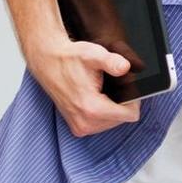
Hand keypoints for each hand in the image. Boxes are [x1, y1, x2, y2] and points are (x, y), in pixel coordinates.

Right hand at [25, 36, 141, 136]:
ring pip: (113, 123)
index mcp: (91, 109)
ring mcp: (80, 127)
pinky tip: (96, 99)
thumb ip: (112, 61)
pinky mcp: (77, 128)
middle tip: (112, 87)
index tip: (127, 88)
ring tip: (102, 92)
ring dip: (113, 109)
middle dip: (123, 104)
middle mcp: (84, 123)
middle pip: (122, 119)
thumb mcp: (94, 54)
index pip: (130, 115)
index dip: (133, 100)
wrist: (48, 62)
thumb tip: (125, 67)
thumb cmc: (71, 58)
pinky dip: (104, 113)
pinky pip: (102, 125)